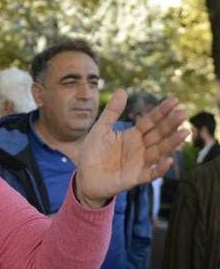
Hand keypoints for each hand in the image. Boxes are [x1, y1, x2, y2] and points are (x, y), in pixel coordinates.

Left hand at [75, 89, 187, 207]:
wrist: (84, 177)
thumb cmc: (92, 153)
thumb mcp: (100, 129)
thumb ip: (111, 112)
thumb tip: (122, 90)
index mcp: (132, 135)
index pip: (150, 121)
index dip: (162, 111)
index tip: (175, 100)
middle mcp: (140, 148)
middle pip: (158, 134)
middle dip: (170, 124)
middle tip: (183, 113)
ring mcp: (139, 163)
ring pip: (159, 151)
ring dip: (172, 143)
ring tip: (184, 132)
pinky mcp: (135, 178)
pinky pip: (150, 174)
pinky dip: (159, 169)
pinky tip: (168, 160)